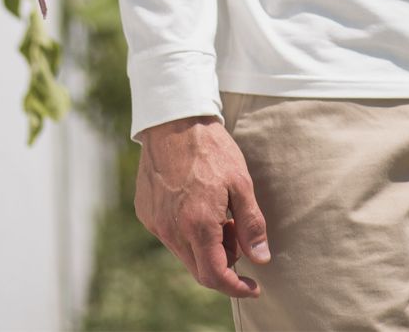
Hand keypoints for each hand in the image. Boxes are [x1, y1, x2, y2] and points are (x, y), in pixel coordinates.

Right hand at [135, 115, 270, 298]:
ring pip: (185, 253)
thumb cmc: (211, 148)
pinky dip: (188, 232)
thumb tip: (261, 259)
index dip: (236, 288)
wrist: (174, 120)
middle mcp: (172, 231)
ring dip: (206, 247)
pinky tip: (198, 205)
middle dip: (224, 262)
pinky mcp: (146, 213)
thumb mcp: (241, 182)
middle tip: (237, 233)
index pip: (215, 276)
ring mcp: (156, 222)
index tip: (252, 287)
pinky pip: (170, 235)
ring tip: (220, 213)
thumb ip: (251, 224)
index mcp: (198, 225)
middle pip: (199, 269)